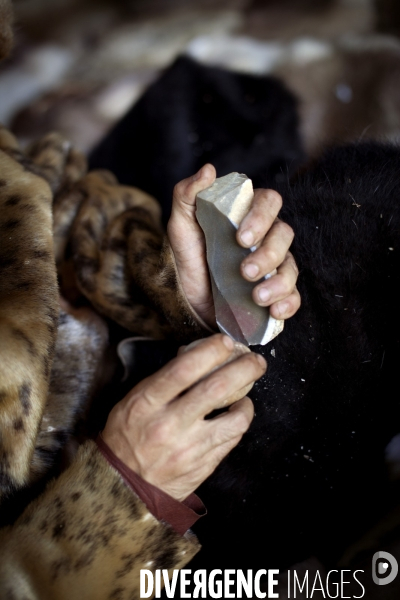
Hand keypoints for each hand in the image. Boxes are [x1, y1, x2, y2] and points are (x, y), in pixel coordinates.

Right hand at [102, 334, 265, 500]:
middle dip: (243, 369)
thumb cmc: (126, 437)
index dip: (209, 351)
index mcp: (147, 404)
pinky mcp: (203, 466)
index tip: (225, 341)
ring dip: (247, 402)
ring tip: (247, 393)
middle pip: (216, 389)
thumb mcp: (131, 402)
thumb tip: (195, 357)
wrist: (124, 487)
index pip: (183, 370)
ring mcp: (189, 448)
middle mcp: (169, 425)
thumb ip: (161, 381)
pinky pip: (231, 440)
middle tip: (256, 361)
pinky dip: (239, 422)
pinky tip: (237, 415)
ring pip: (234, 419)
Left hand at [167, 164, 300, 327]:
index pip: (269, 202)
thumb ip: (187, 195)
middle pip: (285, 236)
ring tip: (256, 296)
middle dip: (268, 253)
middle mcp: (267, 238)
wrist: (188, 298)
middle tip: (245, 271)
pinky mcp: (276, 294)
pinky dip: (289, 304)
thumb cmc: (190, 257)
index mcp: (249, 215)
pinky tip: (274, 310)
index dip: (261, 217)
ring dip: (278, 282)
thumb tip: (208, 170)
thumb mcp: (181, 226)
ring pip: (292, 268)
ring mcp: (275, 266)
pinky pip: (293, 297)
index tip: (241, 237)